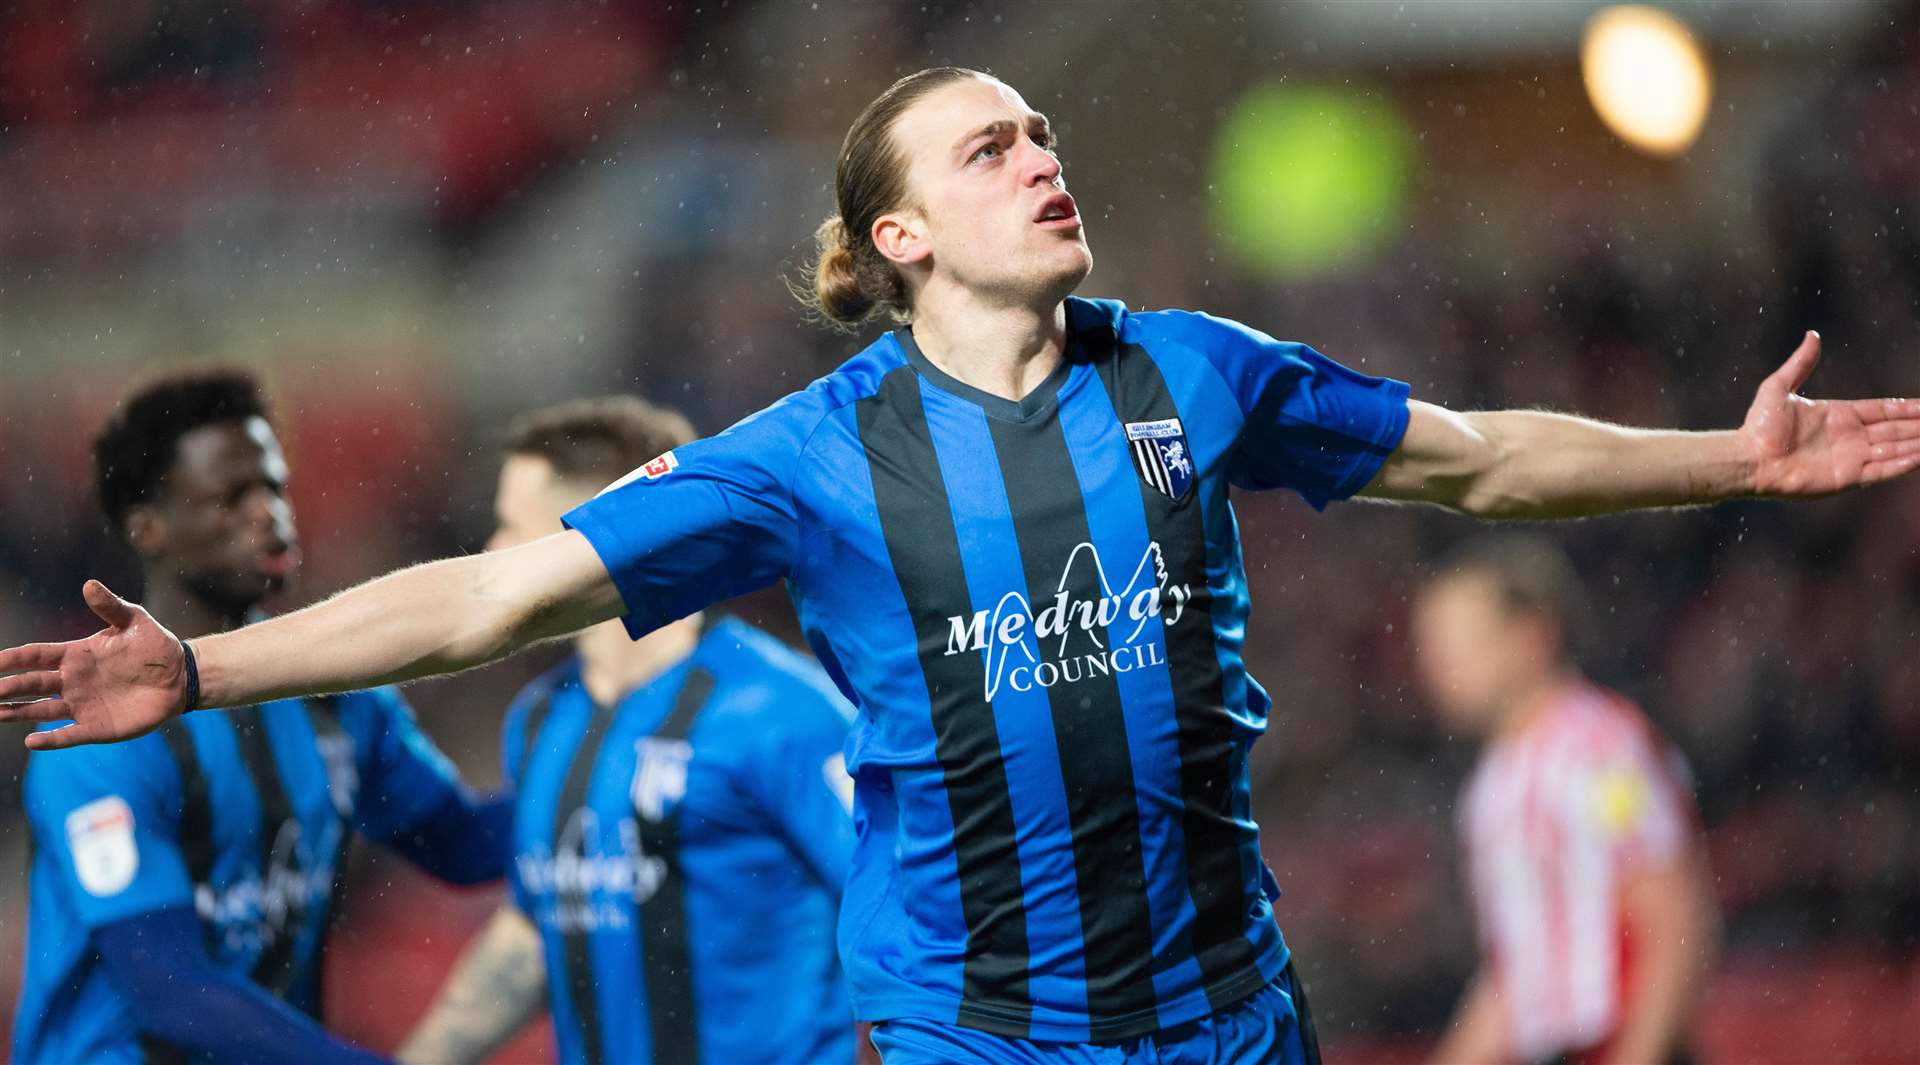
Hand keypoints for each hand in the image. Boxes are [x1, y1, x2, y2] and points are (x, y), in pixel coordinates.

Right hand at [0, 581, 188, 749]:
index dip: (11, 659)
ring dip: (17, 712)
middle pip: (31, 684)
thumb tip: (89, 585)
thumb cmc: (154, 645)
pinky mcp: (98, 726)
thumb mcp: (134, 621)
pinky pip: (69, 735)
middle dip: (7, 687)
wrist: (181, 675)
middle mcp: (73, 681)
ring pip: (41, 710)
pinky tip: (31, 741)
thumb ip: (110, 606)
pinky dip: (51, 739)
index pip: (34, 656)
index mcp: (76, 655)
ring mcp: (83, 704)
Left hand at [1742, 330, 1919, 495]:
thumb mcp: (1779, 387)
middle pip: (1896, 429)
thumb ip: (1800, 363)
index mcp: (1839, 415)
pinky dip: (1903, 463)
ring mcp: (1850, 457)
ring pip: (1895, 448)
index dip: (1908, 408)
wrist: (1747, 458)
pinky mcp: (1846, 477)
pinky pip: (1882, 469)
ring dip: (1918, 444)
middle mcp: (1849, 437)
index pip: (1884, 410)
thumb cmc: (1758, 425)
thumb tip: (1812, 335)